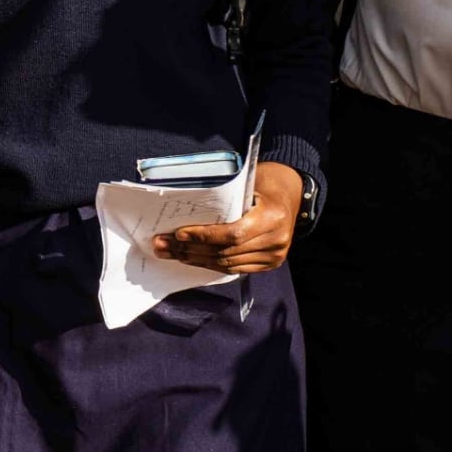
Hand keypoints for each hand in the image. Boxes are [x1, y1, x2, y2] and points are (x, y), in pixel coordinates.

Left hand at [155, 162, 303, 274]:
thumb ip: (223, 197)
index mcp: (272, 216)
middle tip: (162, 245)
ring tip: (171, 253)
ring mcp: (275, 255)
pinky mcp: (270, 263)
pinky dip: (211, 264)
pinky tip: (192, 259)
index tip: (179, 234)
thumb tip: (182, 208)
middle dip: (190, 250)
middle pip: (226, 252)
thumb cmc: (263, 183)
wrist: (290, 194)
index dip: (204, 236)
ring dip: (196, 259)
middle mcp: (276, 239)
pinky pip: (236, 268)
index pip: (233, 234)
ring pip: (228, 264)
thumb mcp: (247, 182)